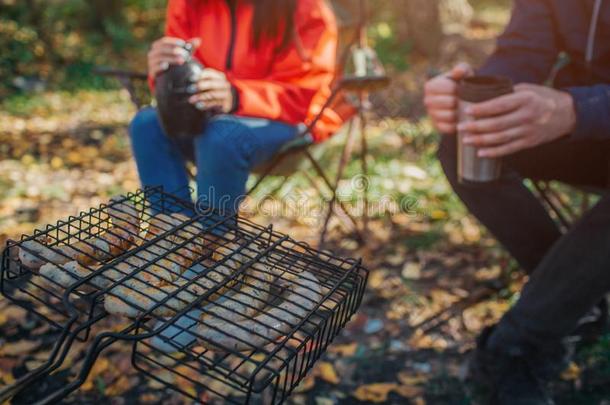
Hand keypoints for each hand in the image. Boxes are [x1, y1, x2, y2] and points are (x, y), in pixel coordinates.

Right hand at [148, 37, 199, 77]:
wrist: (167, 79)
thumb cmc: (176, 63)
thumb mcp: (183, 55)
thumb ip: (189, 47)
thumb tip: (199, 40)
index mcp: (158, 46)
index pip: (164, 41)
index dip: (174, 42)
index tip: (184, 45)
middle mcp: (153, 53)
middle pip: (162, 49)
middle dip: (174, 51)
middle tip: (185, 55)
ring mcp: (151, 62)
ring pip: (159, 58)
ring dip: (170, 58)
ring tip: (181, 61)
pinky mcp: (152, 72)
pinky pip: (154, 68)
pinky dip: (159, 66)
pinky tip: (166, 66)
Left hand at [188, 68, 234, 113]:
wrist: (226, 101)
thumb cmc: (213, 90)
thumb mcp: (209, 82)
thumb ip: (201, 77)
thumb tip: (188, 68)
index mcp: (219, 76)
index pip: (209, 73)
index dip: (200, 76)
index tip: (190, 79)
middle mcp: (224, 84)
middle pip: (211, 84)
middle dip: (200, 86)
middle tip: (189, 89)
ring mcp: (225, 94)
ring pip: (212, 94)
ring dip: (200, 97)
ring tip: (191, 100)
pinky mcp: (225, 104)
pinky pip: (214, 104)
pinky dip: (206, 104)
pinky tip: (198, 105)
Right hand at [424, 63, 473, 133]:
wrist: (462, 99)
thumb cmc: (462, 83)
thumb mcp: (464, 73)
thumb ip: (462, 68)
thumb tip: (458, 72)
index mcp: (430, 86)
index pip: (450, 88)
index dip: (460, 88)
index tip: (464, 88)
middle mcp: (427, 100)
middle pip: (450, 102)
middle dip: (460, 101)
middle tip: (464, 99)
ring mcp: (431, 114)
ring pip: (450, 115)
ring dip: (460, 113)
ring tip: (463, 108)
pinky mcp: (437, 126)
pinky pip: (449, 127)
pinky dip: (457, 124)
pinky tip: (460, 118)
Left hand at [458, 84, 576, 157]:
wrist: (567, 114)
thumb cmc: (541, 98)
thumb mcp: (527, 89)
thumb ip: (507, 93)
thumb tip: (481, 96)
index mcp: (525, 99)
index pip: (499, 105)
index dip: (481, 109)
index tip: (466, 111)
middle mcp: (527, 116)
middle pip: (496, 124)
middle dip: (475, 127)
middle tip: (459, 127)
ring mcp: (528, 131)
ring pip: (500, 138)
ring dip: (480, 140)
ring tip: (465, 140)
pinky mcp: (529, 142)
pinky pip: (508, 149)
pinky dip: (493, 152)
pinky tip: (480, 152)